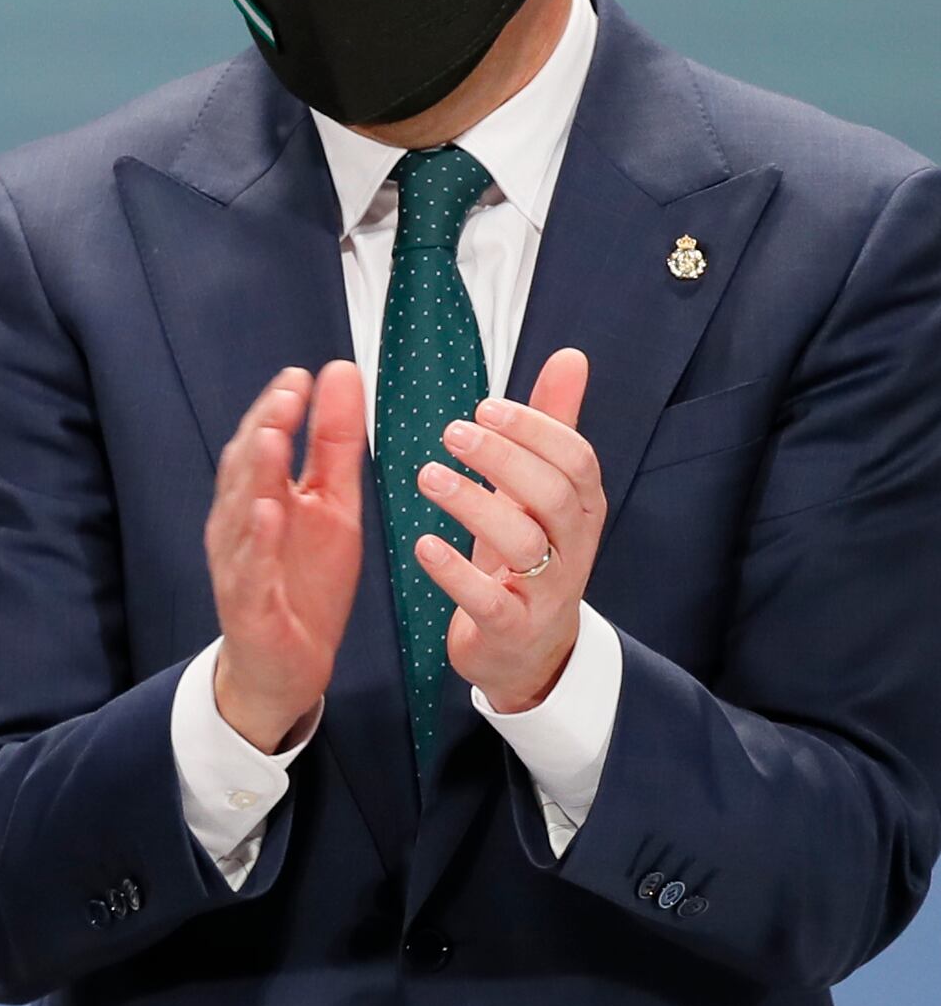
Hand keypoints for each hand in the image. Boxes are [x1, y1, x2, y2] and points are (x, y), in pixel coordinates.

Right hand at [206, 361, 367, 751]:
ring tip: (274, 438)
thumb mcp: (334, 503)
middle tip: (288, 394)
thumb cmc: (303, 581)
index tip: (302, 376)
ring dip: (255, 475)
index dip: (278, 409)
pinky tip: (268, 513)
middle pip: (247, 470)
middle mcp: (241, 525)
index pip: (263, 443)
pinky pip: (249, 568)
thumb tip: (339, 373)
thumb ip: (334, 442)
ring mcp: (240, 563)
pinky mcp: (248, 603)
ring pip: (241, 513)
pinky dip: (257, 541)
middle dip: (265, 429)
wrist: (286, 664)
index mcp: (262, 497)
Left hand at [413, 347, 607, 713]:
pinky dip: (456, 573)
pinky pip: (490, 600)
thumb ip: (553, 426)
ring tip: (428, 476)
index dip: (534, 429)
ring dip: (475, 505)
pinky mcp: (512, 626)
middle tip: (453, 431)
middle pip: (554, 494)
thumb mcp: (541, 491)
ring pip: (524, 542)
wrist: (529, 647)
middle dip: (505, 459)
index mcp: (581, 507)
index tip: (485, 406)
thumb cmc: (530, 556)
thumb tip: (571, 357)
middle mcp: (573, 545)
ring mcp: (546, 589)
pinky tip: (424, 545)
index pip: (575, 458)